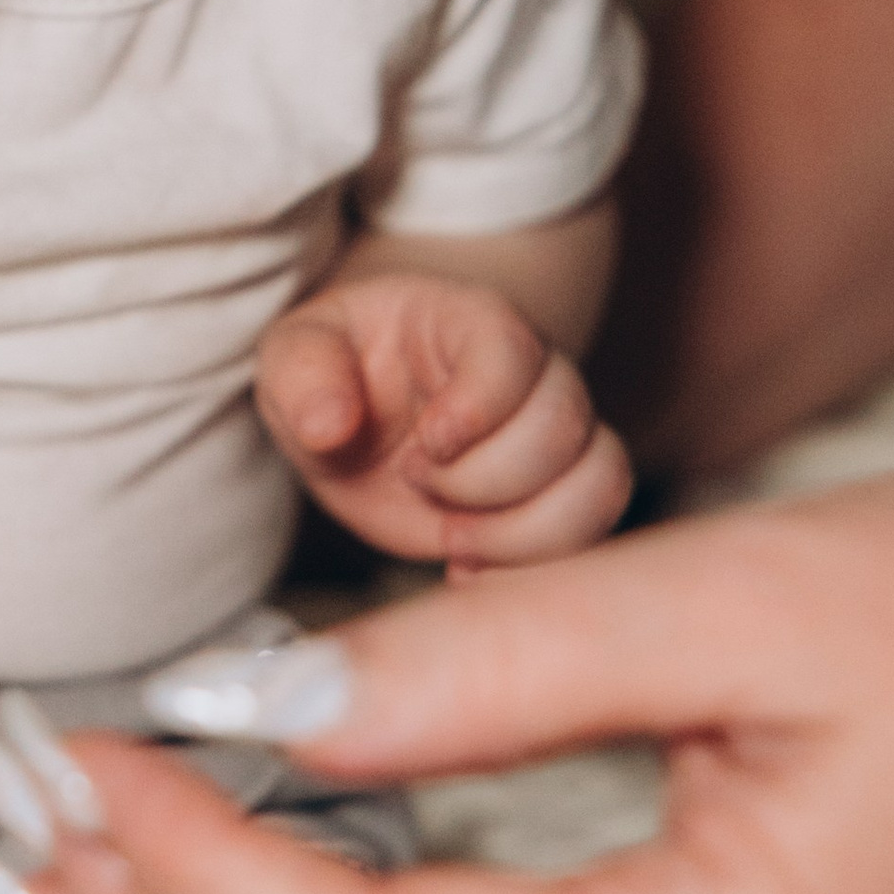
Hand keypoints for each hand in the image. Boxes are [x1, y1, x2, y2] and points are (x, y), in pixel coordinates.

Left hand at [254, 267, 629, 563]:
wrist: (361, 416)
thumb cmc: (335, 370)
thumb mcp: (294, 355)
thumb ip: (304, 375)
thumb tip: (328, 426)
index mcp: (470, 323)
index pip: (513, 352)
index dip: (476, 408)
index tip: (426, 443)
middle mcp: (533, 376)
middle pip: (562, 426)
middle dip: (482, 481)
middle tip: (416, 483)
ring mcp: (557, 439)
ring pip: (599, 484)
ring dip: (522, 534)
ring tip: (453, 539)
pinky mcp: (558, 498)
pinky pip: (593, 534)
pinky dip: (531, 568)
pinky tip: (467, 570)